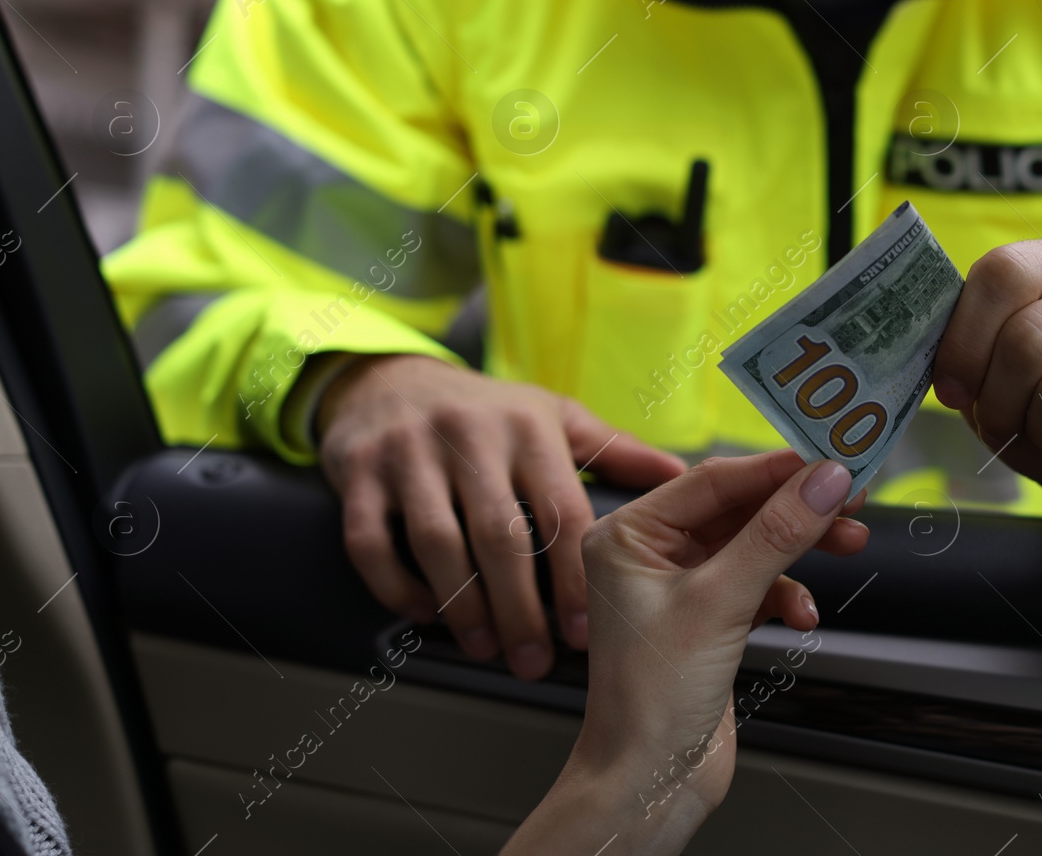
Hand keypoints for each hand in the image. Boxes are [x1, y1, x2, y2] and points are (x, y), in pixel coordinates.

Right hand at [317, 353, 687, 678]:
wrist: (391, 380)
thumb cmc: (488, 411)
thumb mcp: (553, 415)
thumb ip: (615, 450)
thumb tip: (682, 474)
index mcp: (527, 427)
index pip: (560, 510)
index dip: (573, 576)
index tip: (583, 631)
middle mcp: (469, 436)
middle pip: (499, 535)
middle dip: (520, 608)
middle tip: (535, 660)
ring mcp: (408, 452)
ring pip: (437, 542)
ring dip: (463, 606)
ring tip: (486, 648)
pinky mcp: (359, 471)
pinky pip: (370, 541)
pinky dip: (396, 585)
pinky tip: (424, 615)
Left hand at [501, 451, 868, 855]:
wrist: (649, 783)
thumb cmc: (650, 701)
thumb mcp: (720, 604)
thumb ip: (776, 536)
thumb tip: (824, 482)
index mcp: (627, 534)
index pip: (714, 479)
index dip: (779, 467)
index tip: (833, 460)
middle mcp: (648, 553)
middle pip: (739, 508)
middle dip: (798, 508)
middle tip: (853, 500)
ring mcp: (678, 586)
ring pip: (754, 544)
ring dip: (800, 548)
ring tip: (849, 545)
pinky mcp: (707, 617)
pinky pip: (758, 583)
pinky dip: (785, 593)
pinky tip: (801, 613)